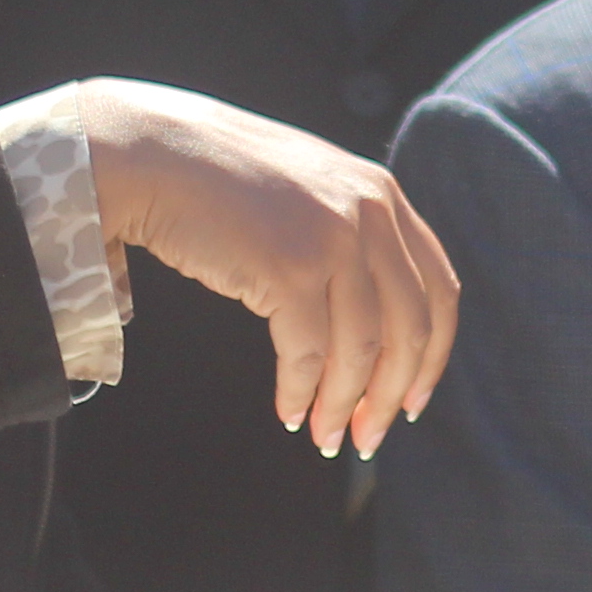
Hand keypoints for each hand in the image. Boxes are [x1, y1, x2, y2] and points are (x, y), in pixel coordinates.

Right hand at [59, 81, 459, 455]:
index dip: (435, 356)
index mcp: (383, 195)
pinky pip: (308, 354)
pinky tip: (290, 413)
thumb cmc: (219, 178)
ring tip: (325, 439)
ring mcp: (332, 238)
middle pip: (411, 329)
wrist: (151, 152)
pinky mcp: (289, 267)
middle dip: (393, 396)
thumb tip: (371, 322)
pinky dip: (302, 394)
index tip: (416, 400)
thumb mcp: (310, 189)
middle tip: (369, 438)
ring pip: (361, 350)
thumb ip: (350, 233)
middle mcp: (370, 212)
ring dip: (343, 406)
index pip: (440, 290)